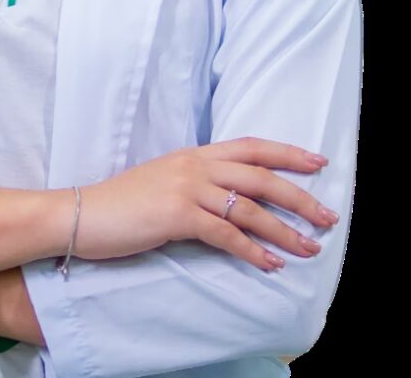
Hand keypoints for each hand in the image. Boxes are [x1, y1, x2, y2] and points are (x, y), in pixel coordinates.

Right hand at [73, 137, 339, 272]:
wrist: (81, 214)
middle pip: (259, 175)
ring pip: (249, 207)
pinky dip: (254, 251)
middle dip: (299, 196)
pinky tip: (272, 264)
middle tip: (328, 216)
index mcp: (193, 154)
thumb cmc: (121, 204)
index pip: (250, 146)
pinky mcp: (176, 215)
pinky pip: (226, 234)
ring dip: (285, 230)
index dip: (287, 152)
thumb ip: (196, 184)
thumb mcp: (163, 183)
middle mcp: (194, 165)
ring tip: (310, 248)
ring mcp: (185, 188)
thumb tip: (230, 201)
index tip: (318, 162)